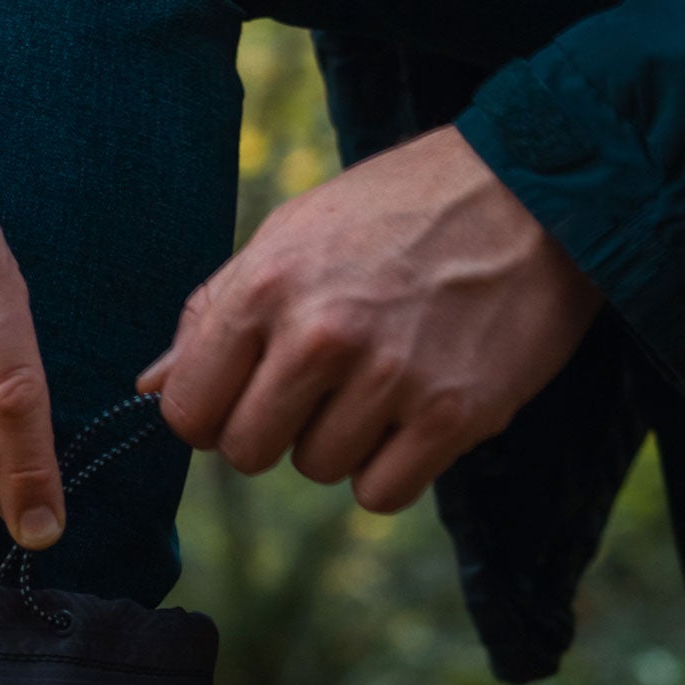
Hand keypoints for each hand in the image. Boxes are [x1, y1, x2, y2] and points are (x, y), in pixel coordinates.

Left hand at [140, 126, 602, 513]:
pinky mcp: (454, 415)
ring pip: (316, 471)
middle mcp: (319, 336)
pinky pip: (382, 494)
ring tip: (380, 378)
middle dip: (273, 431)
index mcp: (264, 288)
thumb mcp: (291, 234)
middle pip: (246, 453)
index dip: (210, 413)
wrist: (533, 190)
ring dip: (340, 442)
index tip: (244, 393)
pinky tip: (412, 414)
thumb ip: (215, 311)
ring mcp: (389, 378)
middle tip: (318, 386)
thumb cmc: (397, 211)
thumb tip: (150, 385)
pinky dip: (393, 469)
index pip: (188, 411)